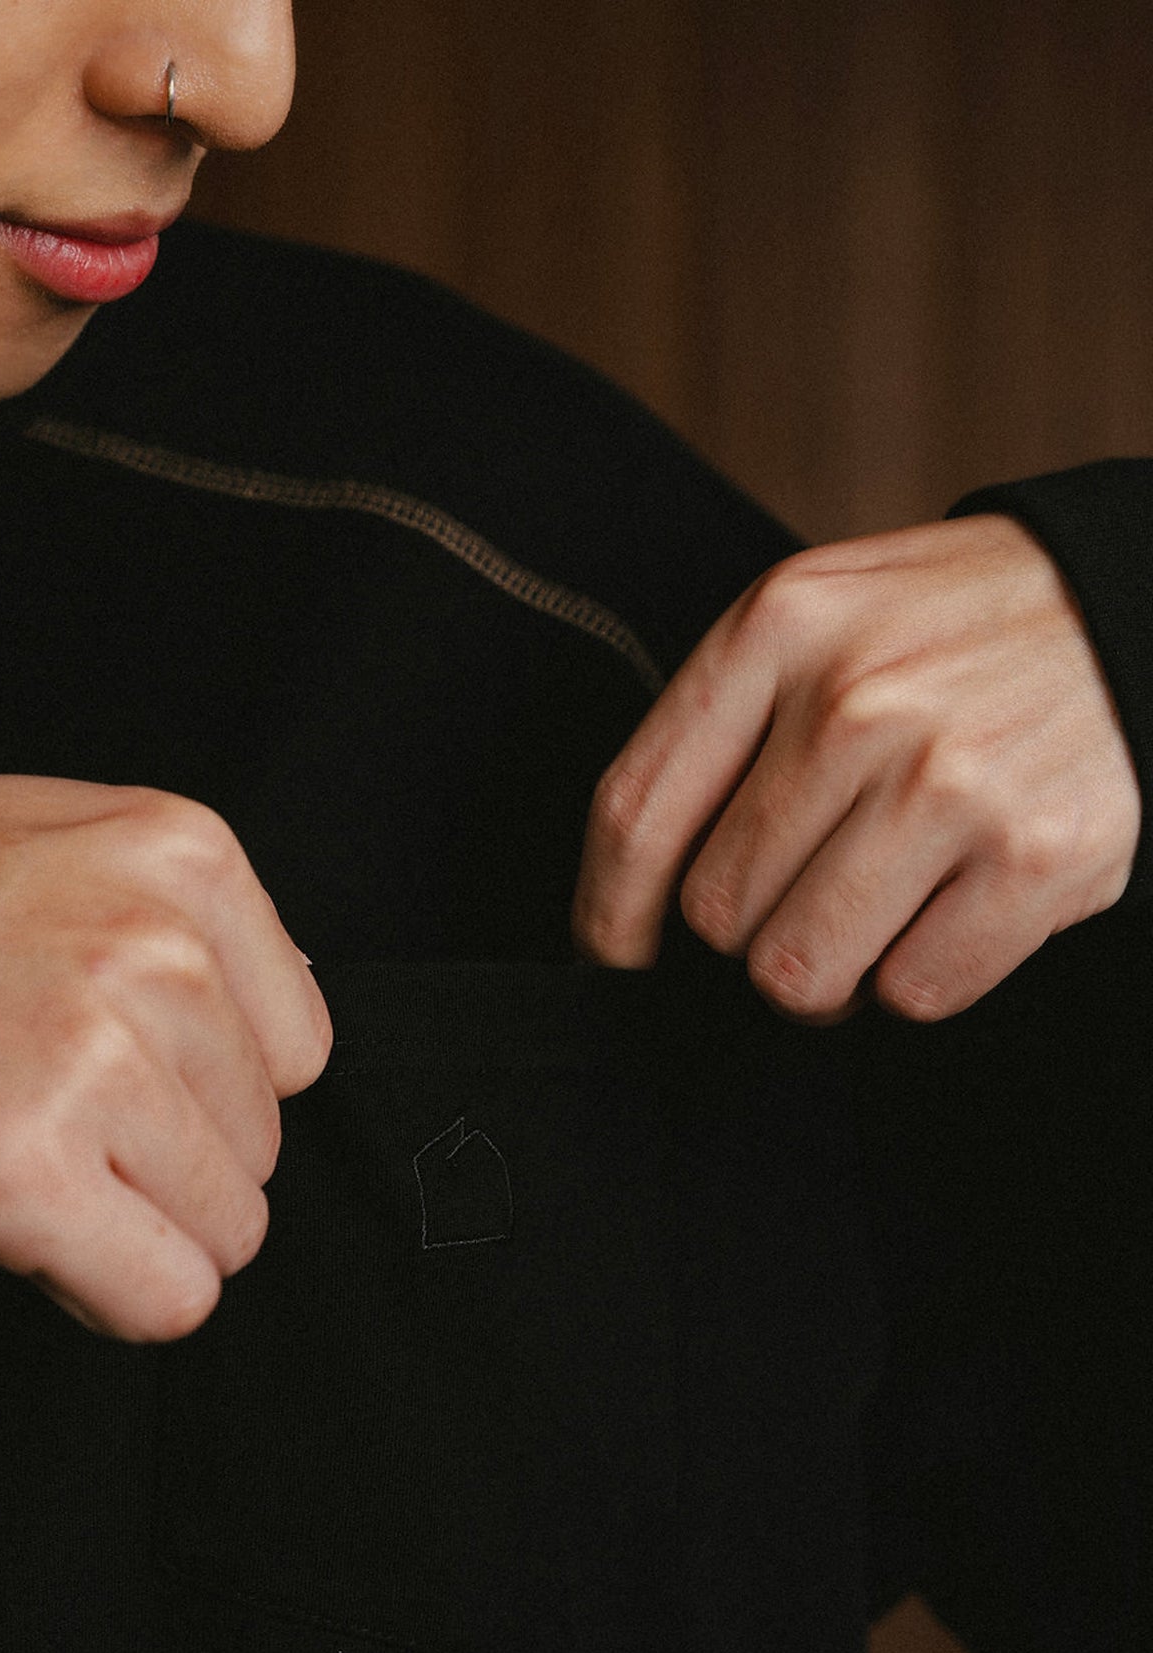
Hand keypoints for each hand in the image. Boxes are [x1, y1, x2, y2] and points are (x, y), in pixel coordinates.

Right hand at [0, 775, 330, 1338]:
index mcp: (177, 855)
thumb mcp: (42, 838)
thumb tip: (282, 1004)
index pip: (298, 1045)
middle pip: (260, 1142)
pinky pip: (166, 1297)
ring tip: (26, 1163)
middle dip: (165, 1160)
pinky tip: (34, 1237)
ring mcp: (94, 1061)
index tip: (125, 1077)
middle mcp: (156, 949)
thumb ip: (175, 906)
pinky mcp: (28, 1175)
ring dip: (133, 1227)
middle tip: (48, 1117)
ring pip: (226, 1229)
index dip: (210, 1085)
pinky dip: (108, 1296)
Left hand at [571, 514, 1141, 1020]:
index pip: (633, 812)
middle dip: (749, 931)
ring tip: (873, 914)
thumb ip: (722, 724)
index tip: (610, 957)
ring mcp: (948, 781)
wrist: (1136, 606)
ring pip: (798, 972)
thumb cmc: (949, 632)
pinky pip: (912, 993)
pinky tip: (950, 912)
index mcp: (779, 627)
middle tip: (807, 898)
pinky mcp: (1036, 857)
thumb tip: (632, 891)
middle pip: (716, 911)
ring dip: (827, 972)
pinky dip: (919, 978)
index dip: (605, 913)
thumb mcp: (820, 618)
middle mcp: (855, 701)